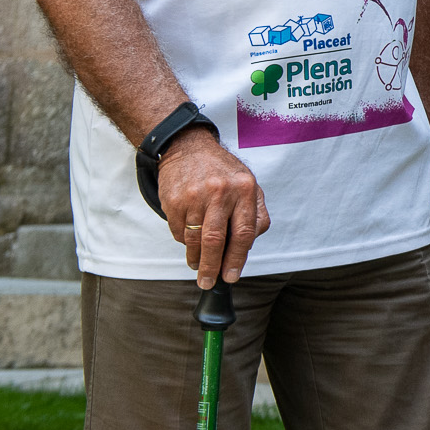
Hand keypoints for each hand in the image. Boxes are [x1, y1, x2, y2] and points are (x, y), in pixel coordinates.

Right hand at [159, 129, 268, 287]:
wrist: (188, 148)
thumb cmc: (222, 171)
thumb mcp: (248, 184)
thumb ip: (255, 213)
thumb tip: (250, 245)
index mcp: (245, 189)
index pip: (244, 232)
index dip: (238, 258)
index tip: (232, 276)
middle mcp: (220, 192)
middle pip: (216, 240)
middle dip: (212, 267)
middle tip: (209, 282)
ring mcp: (194, 196)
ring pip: (194, 240)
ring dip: (196, 259)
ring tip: (198, 266)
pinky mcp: (173, 201)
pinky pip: (178, 232)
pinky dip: (184, 242)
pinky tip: (189, 240)